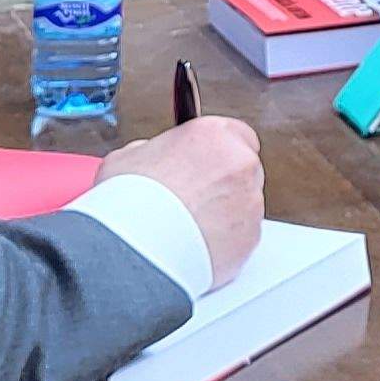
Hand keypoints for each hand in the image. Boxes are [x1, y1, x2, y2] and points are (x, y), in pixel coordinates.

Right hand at [101, 116, 266, 286]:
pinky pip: (242, 236)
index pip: (236, 134)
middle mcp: (239, 163)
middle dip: (223, 184)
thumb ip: (153, 151)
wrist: (139, 246)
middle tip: (195, 199)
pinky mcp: (251, 236)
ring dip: (225, 213)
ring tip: (189, 226)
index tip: (206, 165)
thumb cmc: (131, 202)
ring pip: (244, 205)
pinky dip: (226, 241)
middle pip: (243, 169)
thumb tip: (154, 157)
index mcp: (212, 135)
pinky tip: (196, 244)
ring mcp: (249, 200)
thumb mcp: (128, 157)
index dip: (218, 153)